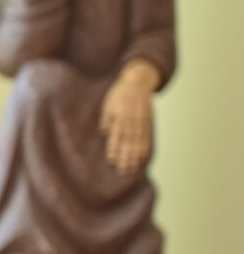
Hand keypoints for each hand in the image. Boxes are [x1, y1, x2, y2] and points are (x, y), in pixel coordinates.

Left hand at [100, 58, 158, 172]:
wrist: (138, 82)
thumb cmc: (118, 95)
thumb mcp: (108, 105)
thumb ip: (107, 120)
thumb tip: (104, 134)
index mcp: (120, 116)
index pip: (117, 136)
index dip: (115, 148)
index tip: (112, 160)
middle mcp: (132, 120)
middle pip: (129, 142)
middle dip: (126, 157)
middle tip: (123, 171)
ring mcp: (142, 122)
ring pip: (139, 142)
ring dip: (135, 157)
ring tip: (132, 169)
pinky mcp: (148, 122)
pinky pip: (147, 138)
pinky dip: (145, 149)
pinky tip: (143, 159)